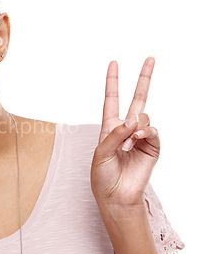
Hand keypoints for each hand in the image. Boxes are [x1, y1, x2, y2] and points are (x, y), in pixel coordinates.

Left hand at [91, 57, 159, 209]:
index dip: (112, 81)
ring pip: (144, 117)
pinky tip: (137, 140)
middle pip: (137, 98)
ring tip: (126, 145)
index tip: (113, 63)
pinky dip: (145, 132)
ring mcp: (140, 137)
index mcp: (110, 127)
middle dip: (143, 78)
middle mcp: (126, 128)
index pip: (112, 99)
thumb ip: (115, 134)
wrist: (115, 195)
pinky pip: (152, 131)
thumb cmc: (102, 175)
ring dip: (134, 128)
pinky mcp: (152, 147)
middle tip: (150, 58)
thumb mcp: (100, 152)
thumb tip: (133, 120)